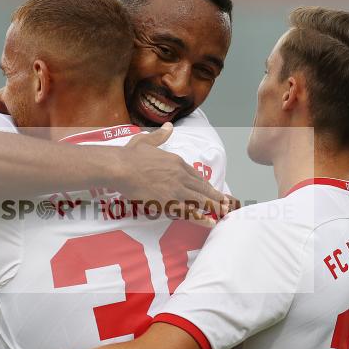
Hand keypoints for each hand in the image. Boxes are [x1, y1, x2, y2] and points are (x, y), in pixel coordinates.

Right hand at [116, 123, 237, 227]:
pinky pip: (188, 212)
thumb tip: (168, 126)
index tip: (212, 190)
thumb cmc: (130, 155)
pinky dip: (201, 218)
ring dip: (213, 207)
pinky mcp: (169, 202)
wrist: (121, 168)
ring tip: (223, 214)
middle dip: (216, 197)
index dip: (206, 185)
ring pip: (200, 200)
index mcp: (177, 162)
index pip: (196, 175)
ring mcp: (176, 190)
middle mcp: (180, 175)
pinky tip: (210, 222)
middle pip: (202, 188)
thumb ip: (160, 136)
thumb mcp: (147, 141)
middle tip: (227, 204)